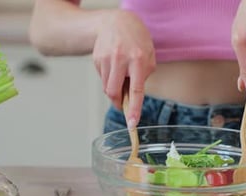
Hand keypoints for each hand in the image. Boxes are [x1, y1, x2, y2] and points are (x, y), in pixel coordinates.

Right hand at [92, 10, 155, 127]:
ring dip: (114, 88)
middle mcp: (120, 59)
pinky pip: (102, 78)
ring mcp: (106, 59)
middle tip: (123, 104)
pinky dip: (108, 78)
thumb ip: (143, 76)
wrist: (116, 22)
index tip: (132, 123)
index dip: (134, 109)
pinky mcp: (96, 59)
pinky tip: (114, 66)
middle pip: (113, 92)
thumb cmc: (136, 40)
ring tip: (121, 75)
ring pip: (106, 86)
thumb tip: (132, 97)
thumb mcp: (148, 56)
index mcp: (138, 60)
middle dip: (118, 102)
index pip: (136, 90)